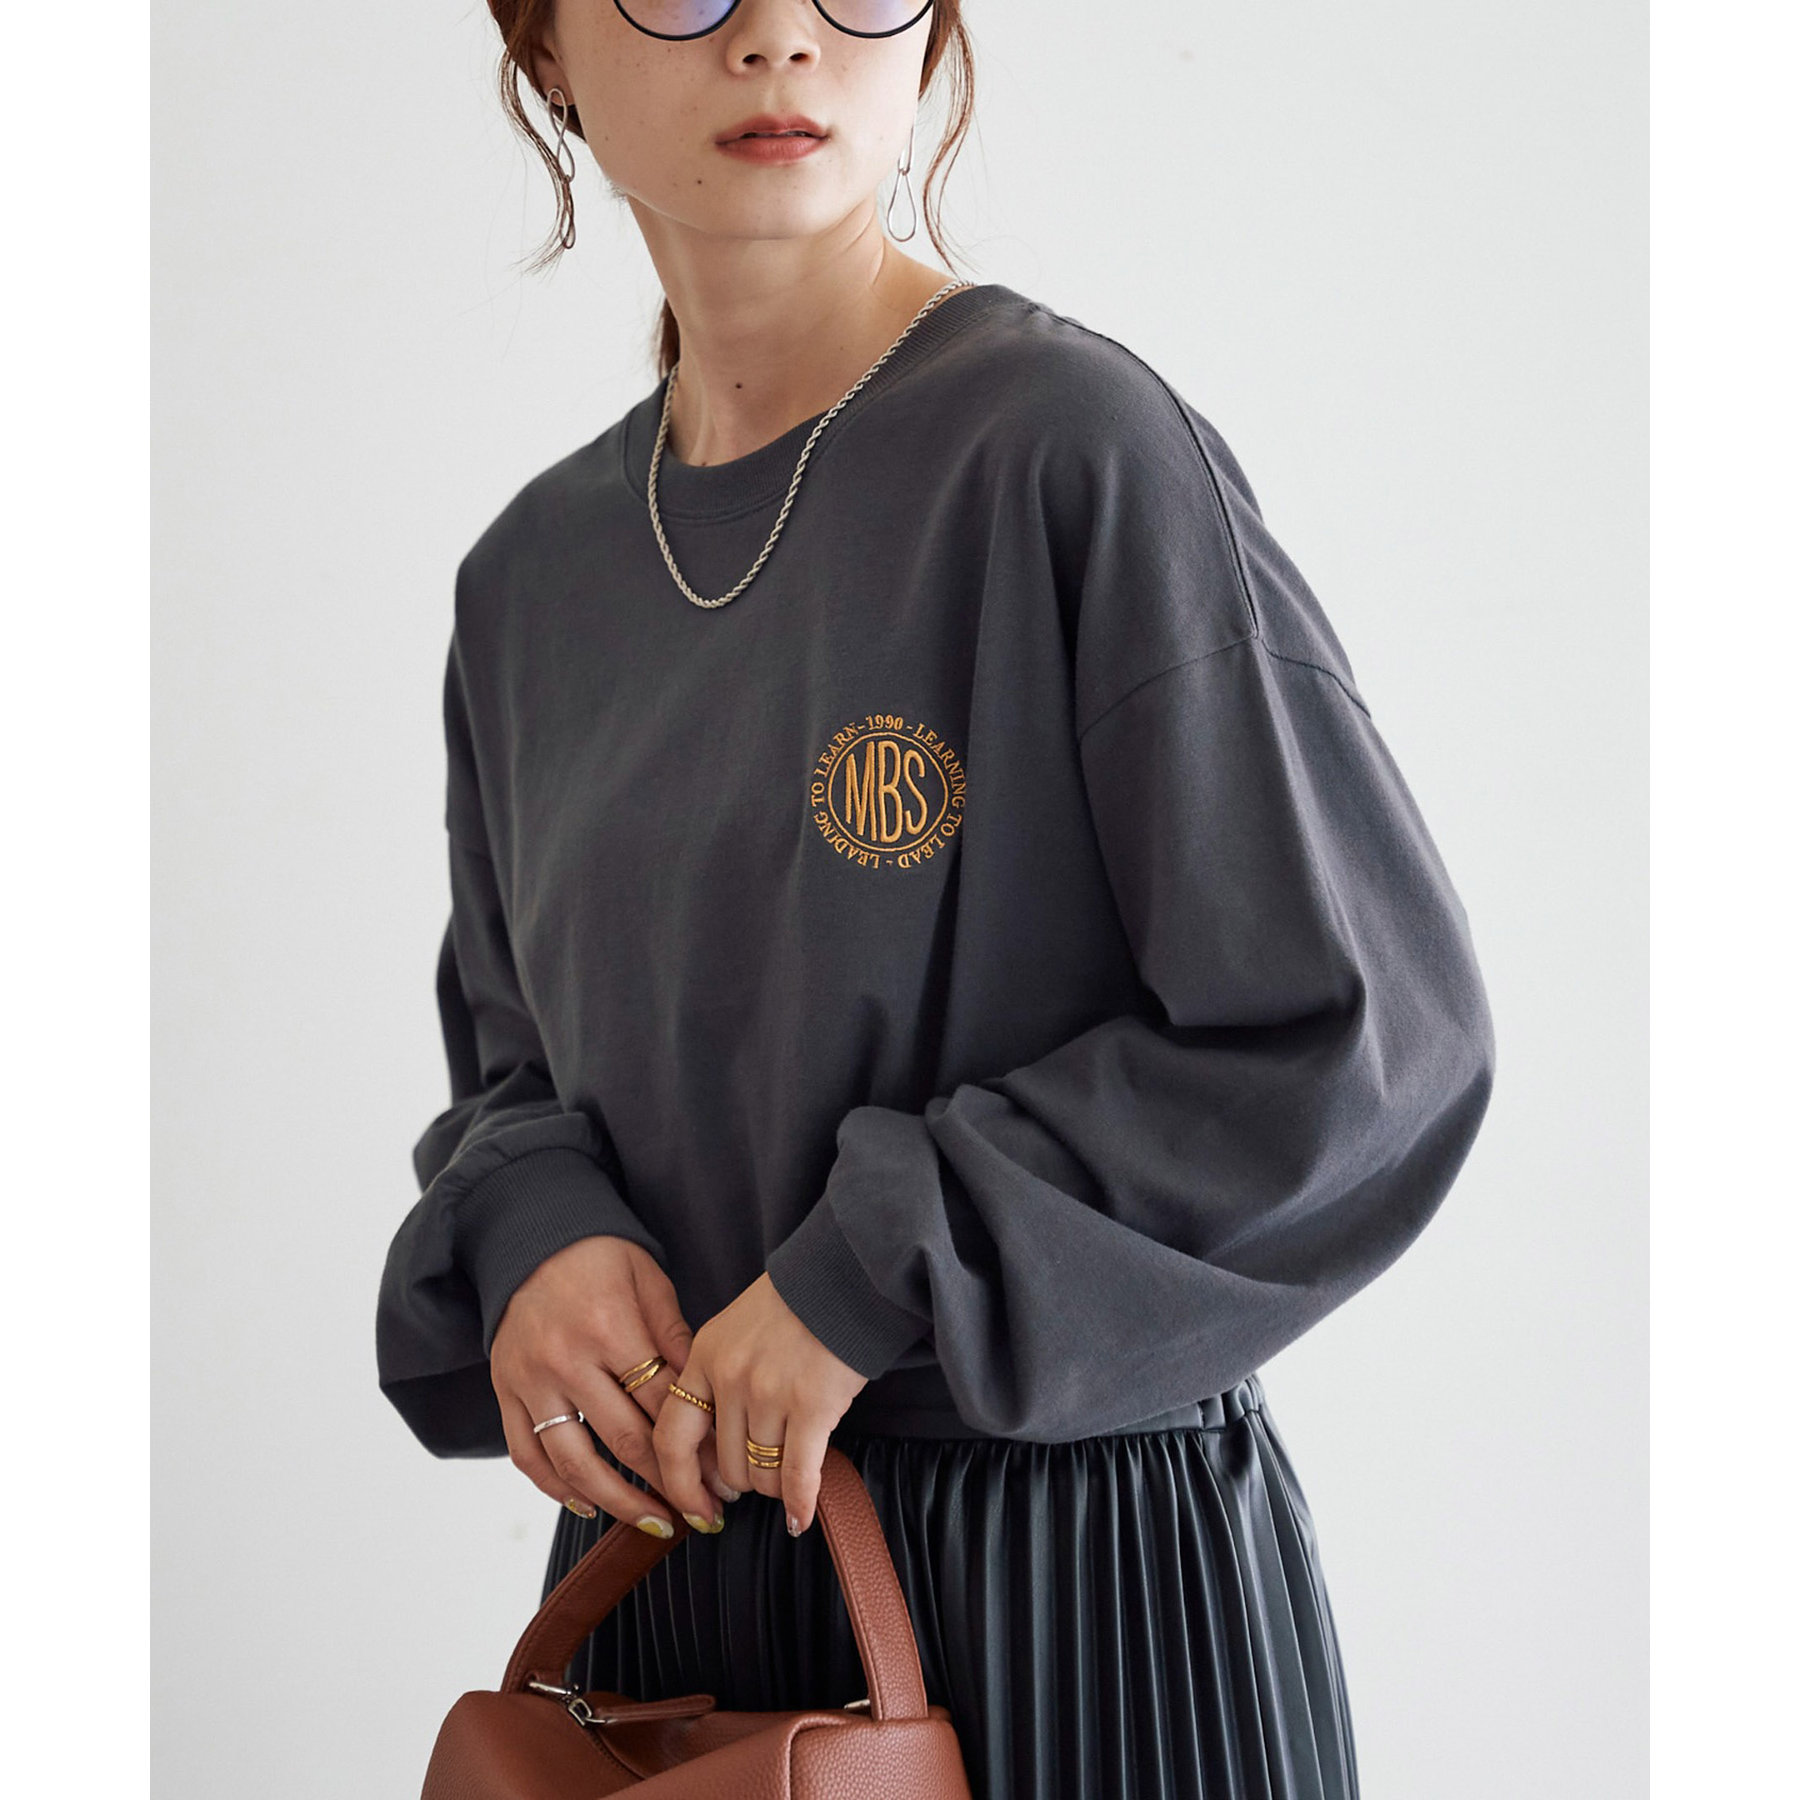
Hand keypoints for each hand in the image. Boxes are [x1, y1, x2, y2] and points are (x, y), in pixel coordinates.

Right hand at [489, 1235, 739, 1534]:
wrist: (531, 1237)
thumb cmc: (601, 1257)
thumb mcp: (649, 1282)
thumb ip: (676, 1338)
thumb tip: (710, 1397)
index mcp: (611, 1328)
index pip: (663, 1404)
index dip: (698, 1445)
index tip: (724, 1474)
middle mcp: (567, 1360)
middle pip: (626, 1441)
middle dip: (670, 1484)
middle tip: (703, 1512)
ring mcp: (531, 1381)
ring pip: (575, 1463)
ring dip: (619, 1502)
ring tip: (656, 1523)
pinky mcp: (506, 1391)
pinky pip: (527, 1455)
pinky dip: (555, 1488)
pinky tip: (589, 1504)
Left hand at [652, 1272, 868, 1536]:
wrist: (846, 1276)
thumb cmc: (795, 1304)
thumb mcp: (734, 1329)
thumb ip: (715, 1378)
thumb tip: (708, 1448)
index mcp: (704, 1357)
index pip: (671, 1437)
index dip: (679, 1482)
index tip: (694, 1507)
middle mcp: (730, 1378)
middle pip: (724, 1465)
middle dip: (744, 1481)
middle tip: (759, 1478)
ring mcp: (769, 1393)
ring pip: (761, 1474)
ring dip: (776, 1486)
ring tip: (790, 1474)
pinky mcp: (812, 1407)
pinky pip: (798, 1474)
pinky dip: (800, 1502)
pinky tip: (801, 1517)